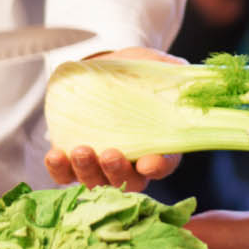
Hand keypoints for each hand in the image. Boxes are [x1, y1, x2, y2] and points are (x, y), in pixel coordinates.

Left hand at [44, 46, 184, 189]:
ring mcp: (101, 164)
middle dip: (117, 172)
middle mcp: (131, 163)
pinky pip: (66, 174)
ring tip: (80, 151)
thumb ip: (178, 75)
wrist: (104, 67)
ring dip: (87, 171)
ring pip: (95, 182)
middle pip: (127, 182)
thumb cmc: (138, 70)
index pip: (163, 164)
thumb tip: (193, 77)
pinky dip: (60, 169)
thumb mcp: (161, 67)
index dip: (157, 167)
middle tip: (109, 154)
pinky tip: (55, 155)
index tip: (149, 163)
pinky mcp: (75, 159)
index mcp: (160, 146)